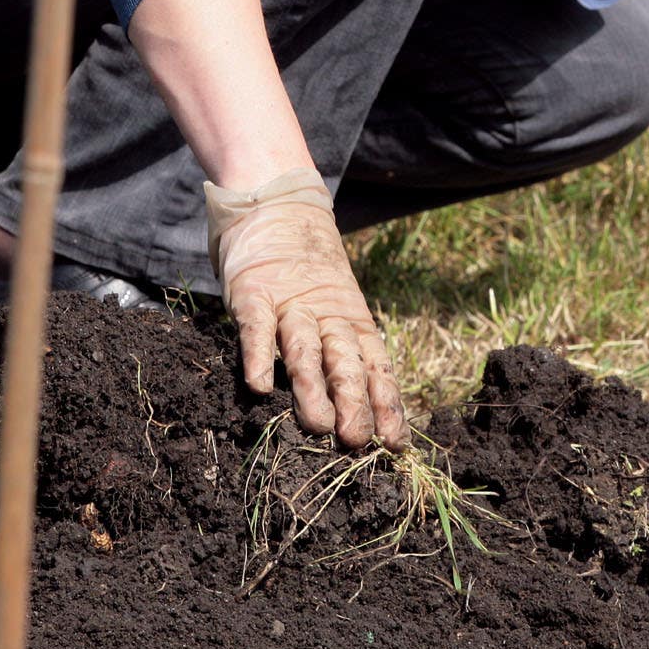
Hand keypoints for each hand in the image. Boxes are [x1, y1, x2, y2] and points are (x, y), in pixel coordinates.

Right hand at [207, 170, 408, 449]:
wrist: (275, 204)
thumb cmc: (306, 271)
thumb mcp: (334, 305)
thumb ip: (345, 351)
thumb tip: (367, 416)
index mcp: (351, 321)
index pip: (375, 368)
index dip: (386, 404)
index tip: (395, 444)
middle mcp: (325, 315)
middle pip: (343, 362)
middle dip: (353, 402)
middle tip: (357, 440)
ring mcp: (288, 303)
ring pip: (304, 350)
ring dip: (312, 388)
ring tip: (317, 424)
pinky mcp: (252, 292)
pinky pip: (256, 327)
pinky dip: (258, 355)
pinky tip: (260, 386)